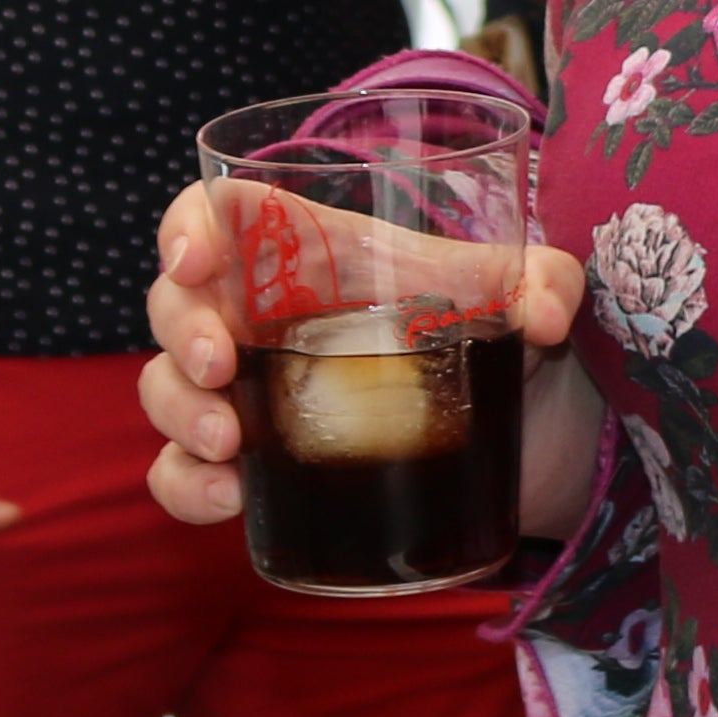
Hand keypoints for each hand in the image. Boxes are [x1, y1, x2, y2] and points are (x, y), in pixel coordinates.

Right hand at [141, 179, 583, 529]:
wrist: (536, 435)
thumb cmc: (511, 337)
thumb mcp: (535, 294)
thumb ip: (549, 282)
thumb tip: (543, 316)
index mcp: (317, 257)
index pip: (223, 216)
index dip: (186, 227)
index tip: (194, 261)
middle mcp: (272, 319)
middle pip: (178, 304)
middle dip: (181, 333)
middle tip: (221, 369)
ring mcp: (261, 395)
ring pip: (168, 388)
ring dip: (177, 412)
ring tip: (228, 448)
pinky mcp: (267, 467)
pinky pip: (184, 472)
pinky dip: (184, 485)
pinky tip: (225, 500)